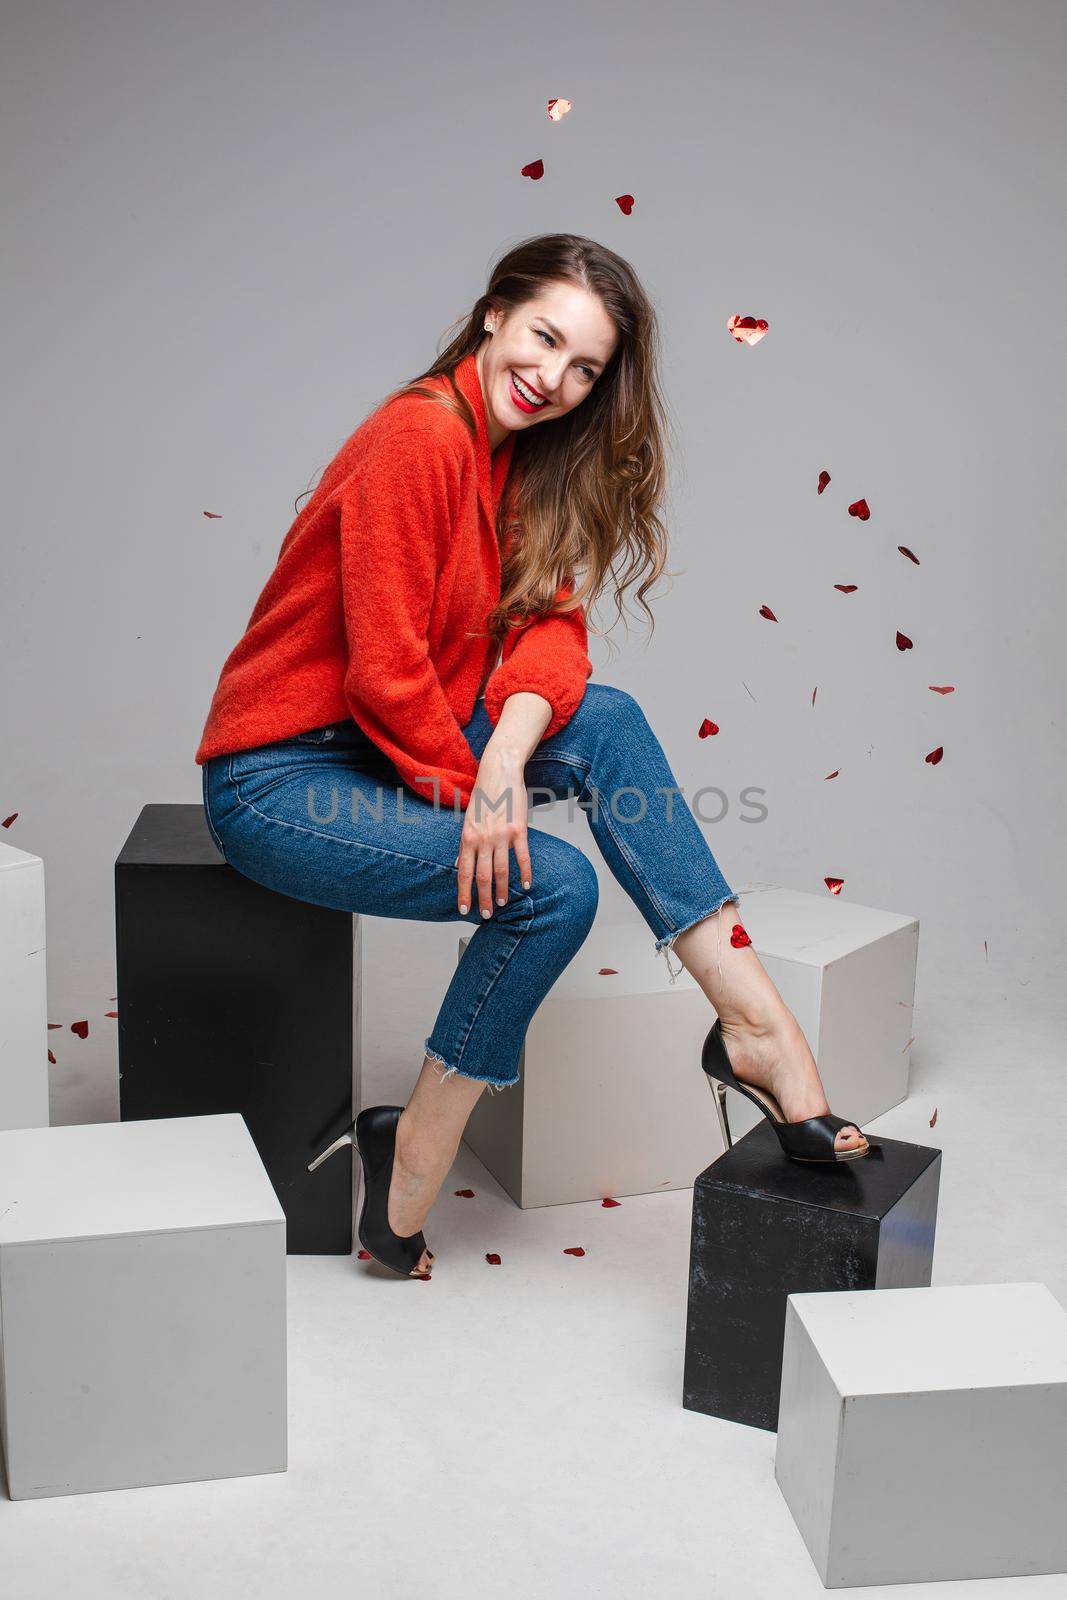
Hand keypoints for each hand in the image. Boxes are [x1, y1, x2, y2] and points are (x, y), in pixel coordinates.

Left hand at [455, 742, 532, 917]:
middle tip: (485, 914)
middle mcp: (483, 839)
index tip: (464, 909)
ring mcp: (501, 836)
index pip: (463, 872)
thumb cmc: (484, 795)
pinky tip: (527, 885)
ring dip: (502, 891)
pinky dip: (525, 874)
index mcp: (467, 837)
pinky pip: (523, 858)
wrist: (499, 772)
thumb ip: (465, 844)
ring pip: (502, 871)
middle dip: (483, 899)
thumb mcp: (467, 820)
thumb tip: (459, 865)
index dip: (464, 893)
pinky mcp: (519, 831)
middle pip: (483, 877)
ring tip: (502, 903)